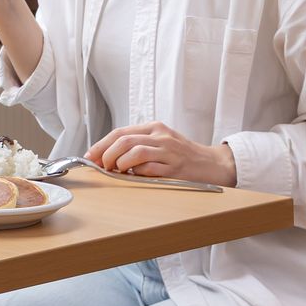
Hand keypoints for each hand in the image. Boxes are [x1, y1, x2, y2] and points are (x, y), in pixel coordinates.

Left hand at [85, 122, 236, 186]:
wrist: (214, 165)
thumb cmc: (184, 156)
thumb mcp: (161, 142)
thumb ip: (138, 145)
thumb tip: (108, 156)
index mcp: (155, 128)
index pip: (121, 132)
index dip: (102, 144)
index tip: (91, 156)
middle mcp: (161, 136)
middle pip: (124, 140)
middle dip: (106, 154)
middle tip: (101, 166)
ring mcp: (169, 152)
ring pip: (134, 151)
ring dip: (119, 163)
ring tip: (117, 171)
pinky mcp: (175, 168)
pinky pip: (149, 169)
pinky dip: (137, 173)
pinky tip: (134, 177)